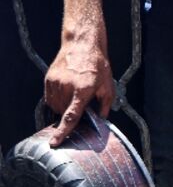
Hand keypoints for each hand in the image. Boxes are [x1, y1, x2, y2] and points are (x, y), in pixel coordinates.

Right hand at [45, 22, 113, 146]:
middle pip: (64, 112)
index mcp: (83, 90)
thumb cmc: (98, 65)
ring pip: (55, 106)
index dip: (63, 131)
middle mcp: (67, 86)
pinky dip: (58, 100)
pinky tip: (67, 92)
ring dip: (64, 107)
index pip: (71, 116)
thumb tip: (102, 121)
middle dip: (72, 114)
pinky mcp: (48, 79)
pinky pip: (50, 98)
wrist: (82, 45)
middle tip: (82, 104)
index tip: (55, 142)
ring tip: (75, 94)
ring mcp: (55, 82)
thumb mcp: (108, 86)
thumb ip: (105, 106)